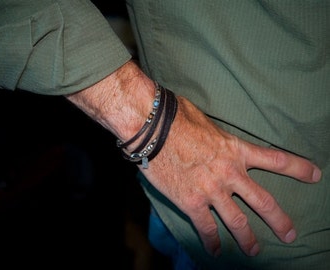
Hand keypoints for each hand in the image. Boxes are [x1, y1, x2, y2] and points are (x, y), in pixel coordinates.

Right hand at [139, 95, 321, 256]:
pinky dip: (212, 242)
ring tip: (254, 250)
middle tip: (290, 234)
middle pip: (263, 201)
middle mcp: (230, 174)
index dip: (298, 168)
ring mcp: (212, 191)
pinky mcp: (191, 202)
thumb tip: (213, 135)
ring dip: (248, 239)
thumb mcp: (205, 121)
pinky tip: (215, 251)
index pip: (276, 159)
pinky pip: (206, 228)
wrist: (152, 129)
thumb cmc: (177, 118)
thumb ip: (216, 134)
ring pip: (238, 222)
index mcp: (235, 150)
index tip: (315, 175)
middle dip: (279, 220)